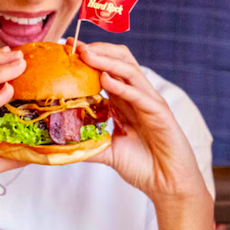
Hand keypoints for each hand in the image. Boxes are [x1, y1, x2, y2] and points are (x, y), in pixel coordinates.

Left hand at [68, 40, 207, 203]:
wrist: (169, 184)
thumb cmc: (144, 166)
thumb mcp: (108, 153)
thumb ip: (88, 145)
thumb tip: (60, 146)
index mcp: (126, 101)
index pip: (108, 70)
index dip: (89, 58)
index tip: (66, 49)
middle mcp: (138, 97)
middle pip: (121, 61)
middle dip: (98, 50)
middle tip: (74, 45)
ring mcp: (150, 103)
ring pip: (130, 71)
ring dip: (107, 60)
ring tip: (86, 53)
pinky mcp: (160, 114)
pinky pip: (140, 95)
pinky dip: (123, 86)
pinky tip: (105, 80)